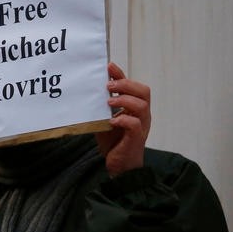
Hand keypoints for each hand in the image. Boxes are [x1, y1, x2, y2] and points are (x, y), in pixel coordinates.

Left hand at [95, 62, 150, 176]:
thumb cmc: (113, 141)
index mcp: (135, 107)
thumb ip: (101, 105)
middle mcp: (142, 114)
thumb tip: (88, 89)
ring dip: (124, 100)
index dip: (122, 75)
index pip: (133, 86)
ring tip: (109, 101)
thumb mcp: (105, 119)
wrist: (119, 166)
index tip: (108, 66)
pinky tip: (111, 121)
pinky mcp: (136, 138)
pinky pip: (135, 124)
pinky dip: (124, 120)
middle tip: (108, 85)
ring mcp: (141, 126)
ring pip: (142, 105)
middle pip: (143, 91)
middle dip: (125, 84)